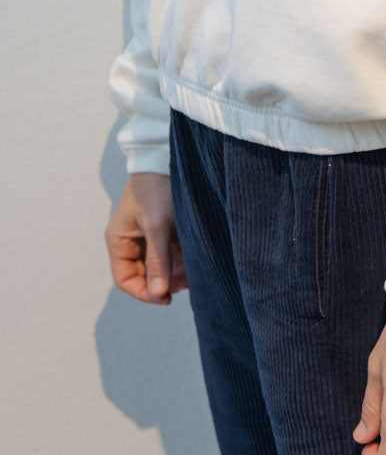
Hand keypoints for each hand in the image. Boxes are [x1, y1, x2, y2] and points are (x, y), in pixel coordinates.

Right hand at [104, 172, 186, 303]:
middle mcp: (132, 241)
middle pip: (146, 274)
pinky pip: (174, 252)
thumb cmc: (156, 187)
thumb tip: (159, 294)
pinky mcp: (167, 229)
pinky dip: (184, 257)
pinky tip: (198, 259)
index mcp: (119, 240)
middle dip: (166, 281)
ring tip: (195, 270)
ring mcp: (150, 235)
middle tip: (187, 282)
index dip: (144, 292)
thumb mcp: (157, 224)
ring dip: (178, 270)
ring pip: (162, 265)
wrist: (168, 156)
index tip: (166, 298)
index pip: (125, 279)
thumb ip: (157, 259)